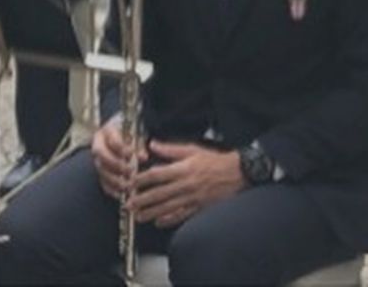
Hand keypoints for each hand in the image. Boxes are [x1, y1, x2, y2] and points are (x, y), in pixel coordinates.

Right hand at [91, 116, 146, 199]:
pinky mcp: (101, 172)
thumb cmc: (131, 134)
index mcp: (107, 132)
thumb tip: (143, 157)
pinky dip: (111, 189)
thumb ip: (139, 146)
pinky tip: (120, 195)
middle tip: (129, 170)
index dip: (120, 148)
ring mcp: (98, 159)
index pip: (111, 139)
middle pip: (101, 154)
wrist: (122, 135)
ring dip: (113, 179)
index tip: (131, 153)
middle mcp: (98, 144)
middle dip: (115, 164)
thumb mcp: (136, 135)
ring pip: (100, 169)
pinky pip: (102, 181)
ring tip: (127, 186)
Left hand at [128, 141, 244, 227]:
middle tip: (128, 204)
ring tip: (138, 216)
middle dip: (142, 200)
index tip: (130, 183)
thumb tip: (151, 144)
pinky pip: (183, 215)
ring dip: (151, 212)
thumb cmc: (215, 160)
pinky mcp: (200, 207)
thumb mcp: (192, 150)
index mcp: (182, 169)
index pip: (156, 175)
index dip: (141, 180)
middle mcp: (185, 185)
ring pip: (168, 207)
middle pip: (159, 194)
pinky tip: (159, 222)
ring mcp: (193, 198)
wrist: (239, 173)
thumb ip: (170, 149)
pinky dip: (170, 220)